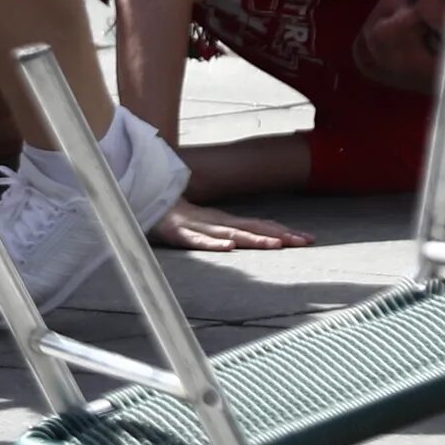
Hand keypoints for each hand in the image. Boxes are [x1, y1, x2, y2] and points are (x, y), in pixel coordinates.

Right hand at [150, 200, 313, 251]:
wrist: (136, 197)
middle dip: (280, 234)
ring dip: (254, 238)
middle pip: (251, 228)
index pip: (258, 224)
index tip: (308, 238)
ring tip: (275, 244)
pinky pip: (197, 240)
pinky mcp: (176, 232)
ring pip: (229, 233)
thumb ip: (219, 232)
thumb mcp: (199, 225)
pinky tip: (228, 247)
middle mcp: (214, 222)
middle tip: (306, 242)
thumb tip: (240, 242)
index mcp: (222, 220)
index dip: (283, 230)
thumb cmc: (170, 214)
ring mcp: (196, 226)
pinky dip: (214, 243)